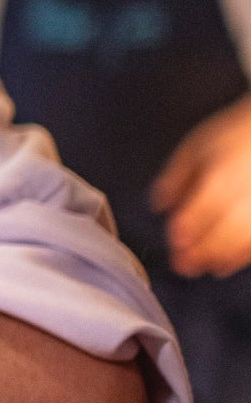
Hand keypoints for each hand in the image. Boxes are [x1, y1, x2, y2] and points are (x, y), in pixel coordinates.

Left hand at [153, 96, 250, 277]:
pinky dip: (245, 256)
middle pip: (223, 234)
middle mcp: (247, 198)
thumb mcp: (197, 146)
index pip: (200, 213)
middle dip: (201, 254)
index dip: (185, 231)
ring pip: (244, 242)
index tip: (175, 242)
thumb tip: (159, 205)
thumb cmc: (236, 134)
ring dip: (223, 259)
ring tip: (207, 268)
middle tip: (183, 266)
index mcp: (221, 178)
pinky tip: (232, 263)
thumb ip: (176, 176)